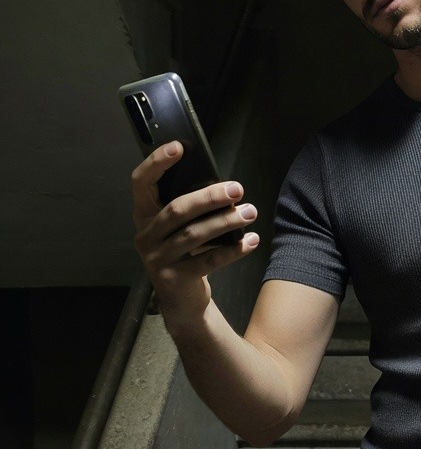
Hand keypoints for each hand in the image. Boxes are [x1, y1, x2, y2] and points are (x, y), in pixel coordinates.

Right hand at [131, 141, 259, 328]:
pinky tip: (252, 241)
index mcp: (144, 216)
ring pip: (194, 234)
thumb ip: (189, 208)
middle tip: (237, 188)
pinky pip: (208, 260)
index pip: (141, 182)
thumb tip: (224, 185)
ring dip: (226, 221)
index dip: (156, 163)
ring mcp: (157, 259)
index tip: (179, 147)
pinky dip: (233, 250)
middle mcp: (146, 236)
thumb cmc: (185, 255)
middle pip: (177, 209)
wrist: (182, 301)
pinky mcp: (174, 279)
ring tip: (250, 212)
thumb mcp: (179, 229)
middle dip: (209, 197)